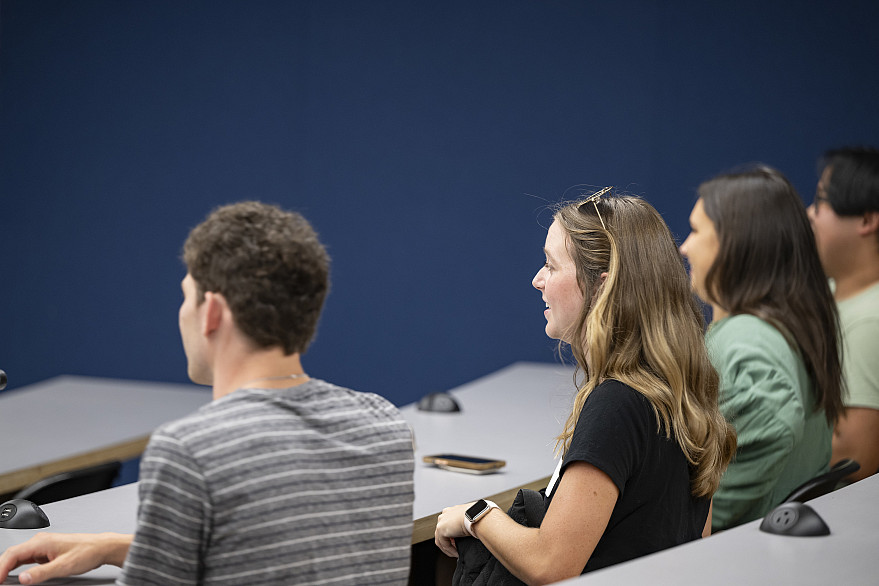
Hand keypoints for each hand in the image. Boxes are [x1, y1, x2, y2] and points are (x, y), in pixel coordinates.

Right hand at [0, 532, 130, 584]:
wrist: (101, 547)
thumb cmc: (87, 552)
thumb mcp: (63, 566)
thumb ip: (41, 573)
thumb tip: (23, 578)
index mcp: (41, 542)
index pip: (12, 554)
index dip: (0, 568)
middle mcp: (40, 542)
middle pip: (11, 555)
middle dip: (0, 568)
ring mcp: (42, 546)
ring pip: (17, 557)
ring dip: (7, 568)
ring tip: (1, 580)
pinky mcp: (46, 552)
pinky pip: (25, 559)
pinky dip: (16, 567)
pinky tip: (14, 575)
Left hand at [434, 502, 472, 557]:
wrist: (477, 515)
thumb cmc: (477, 516)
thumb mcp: (470, 519)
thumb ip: (465, 524)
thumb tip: (468, 532)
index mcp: (451, 511)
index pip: (448, 525)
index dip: (452, 536)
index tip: (457, 543)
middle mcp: (444, 515)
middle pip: (442, 532)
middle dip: (449, 543)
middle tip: (457, 549)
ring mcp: (441, 522)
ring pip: (441, 540)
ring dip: (449, 549)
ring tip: (457, 553)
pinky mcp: (441, 530)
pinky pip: (444, 544)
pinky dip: (450, 551)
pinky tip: (457, 553)